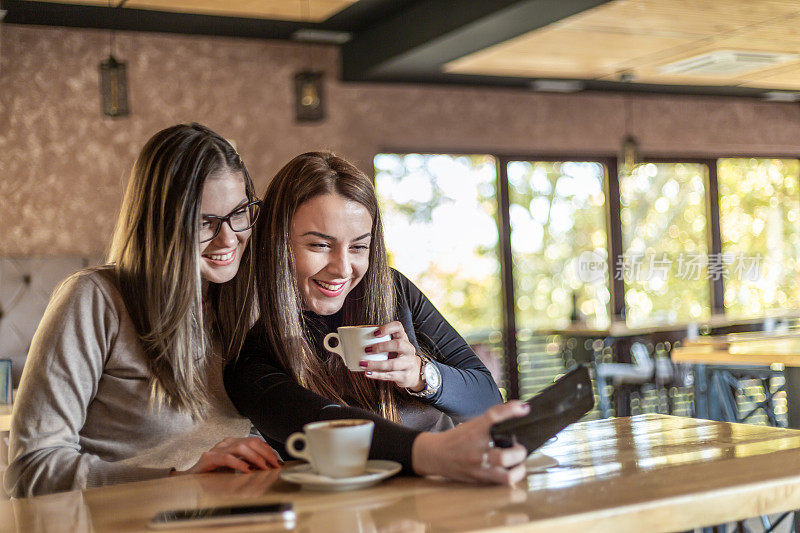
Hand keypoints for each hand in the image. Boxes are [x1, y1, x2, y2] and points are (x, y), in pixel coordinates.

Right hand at [172, 437, 281, 475]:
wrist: (190, 479)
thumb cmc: (213, 474)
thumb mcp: (235, 467)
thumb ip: (248, 464)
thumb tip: (267, 466)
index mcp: (233, 443)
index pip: (255, 441)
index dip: (268, 450)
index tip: (277, 461)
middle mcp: (226, 443)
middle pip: (251, 442)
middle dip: (265, 453)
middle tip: (274, 465)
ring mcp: (217, 449)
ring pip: (241, 447)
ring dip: (255, 458)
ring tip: (263, 468)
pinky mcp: (209, 458)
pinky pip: (227, 458)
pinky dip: (239, 464)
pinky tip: (247, 470)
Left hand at [360, 321, 423, 389]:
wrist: (414, 373)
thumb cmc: (398, 357)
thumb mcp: (393, 347)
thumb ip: (380, 342)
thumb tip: (350, 342)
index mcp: (403, 338)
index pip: (398, 327)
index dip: (387, 328)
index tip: (375, 333)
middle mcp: (408, 349)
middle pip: (398, 344)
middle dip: (381, 346)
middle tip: (366, 350)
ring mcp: (408, 363)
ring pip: (393, 363)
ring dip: (376, 364)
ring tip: (363, 364)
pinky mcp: (405, 376)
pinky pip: (390, 375)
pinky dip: (377, 375)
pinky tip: (368, 374)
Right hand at [411, 401, 529, 484]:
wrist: (436, 455)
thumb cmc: (458, 439)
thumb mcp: (473, 424)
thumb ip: (494, 419)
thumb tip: (521, 409)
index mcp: (474, 431)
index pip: (493, 417)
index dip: (510, 410)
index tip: (524, 408)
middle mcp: (476, 450)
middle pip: (504, 455)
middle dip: (519, 452)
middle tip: (520, 448)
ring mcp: (478, 467)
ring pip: (506, 475)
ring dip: (518, 469)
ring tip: (519, 463)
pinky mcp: (480, 480)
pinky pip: (502, 482)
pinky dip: (511, 476)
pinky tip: (512, 469)